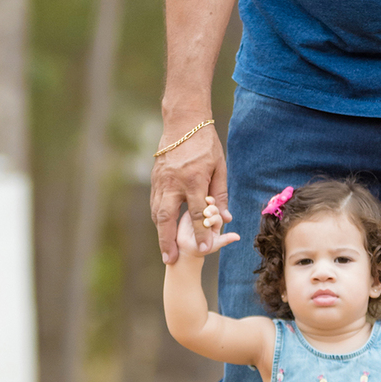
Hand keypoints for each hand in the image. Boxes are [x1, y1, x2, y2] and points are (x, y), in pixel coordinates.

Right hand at [151, 120, 229, 262]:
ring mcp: (161, 180)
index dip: (201, 233)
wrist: (183, 122)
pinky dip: (157, 217)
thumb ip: (219, 194)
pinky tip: (161, 228)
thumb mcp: (219, 168)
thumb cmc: (206, 144)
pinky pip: (154, 202)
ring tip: (164, 249)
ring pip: (157, 211)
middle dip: (167, 240)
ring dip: (160, 232)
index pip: (198, 213)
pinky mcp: (155, 178)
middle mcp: (174, 182)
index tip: (203, 250)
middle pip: (167, 217)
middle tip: (169, 259)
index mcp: (194, 180)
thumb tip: (225, 218)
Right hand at [175, 199, 239, 258]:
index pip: (218, 217)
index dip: (214, 219)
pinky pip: (191, 206)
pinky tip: (191, 204)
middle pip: (212, 209)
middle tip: (205, 215)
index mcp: (216, 222)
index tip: (207, 223)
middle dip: (210, 211)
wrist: (186, 250)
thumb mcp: (214, 245)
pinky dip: (192, 204)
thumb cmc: (202, 248)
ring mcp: (199, 212)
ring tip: (201, 210)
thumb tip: (238, 237)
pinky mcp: (188, 212)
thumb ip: (225, 240)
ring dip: (203, 205)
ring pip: (203, 205)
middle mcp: (209, 216)